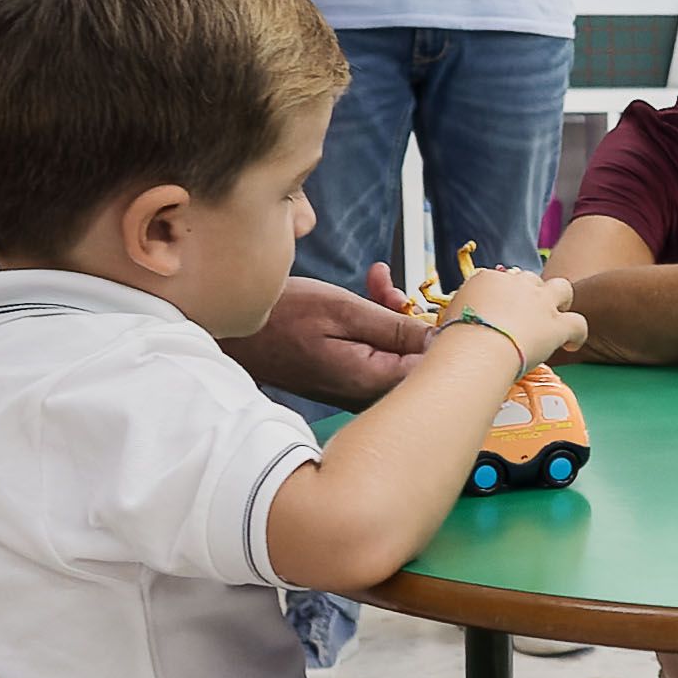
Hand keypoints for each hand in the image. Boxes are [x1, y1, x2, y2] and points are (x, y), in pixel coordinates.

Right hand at [229, 268, 438, 403]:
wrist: (233, 335)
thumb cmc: (280, 319)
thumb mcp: (342, 310)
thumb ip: (395, 326)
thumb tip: (443, 337)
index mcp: (371, 380)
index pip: (435, 368)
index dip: (445, 333)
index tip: (440, 302)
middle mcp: (368, 395)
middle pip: (419, 360)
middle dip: (414, 316)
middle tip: (389, 287)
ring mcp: (358, 391)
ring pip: (399, 352)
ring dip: (394, 314)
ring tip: (376, 283)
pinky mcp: (349, 382)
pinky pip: (380, 353)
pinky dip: (378, 324)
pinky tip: (368, 296)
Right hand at [446, 265, 587, 367]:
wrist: (475, 350)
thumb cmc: (455, 341)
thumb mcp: (445, 320)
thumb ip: (454, 318)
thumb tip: (444, 332)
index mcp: (487, 280)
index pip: (499, 280)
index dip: (502, 296)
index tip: (498, 310)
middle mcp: (516, 284)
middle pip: (531, 279)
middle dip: (531, 293)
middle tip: (527, 313)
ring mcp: (539, 303)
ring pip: (563, 288)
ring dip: (562, 301)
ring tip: (557, 317)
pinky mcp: (557, 325)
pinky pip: (578, 324)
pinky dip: (577, 334)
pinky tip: (572, 344)